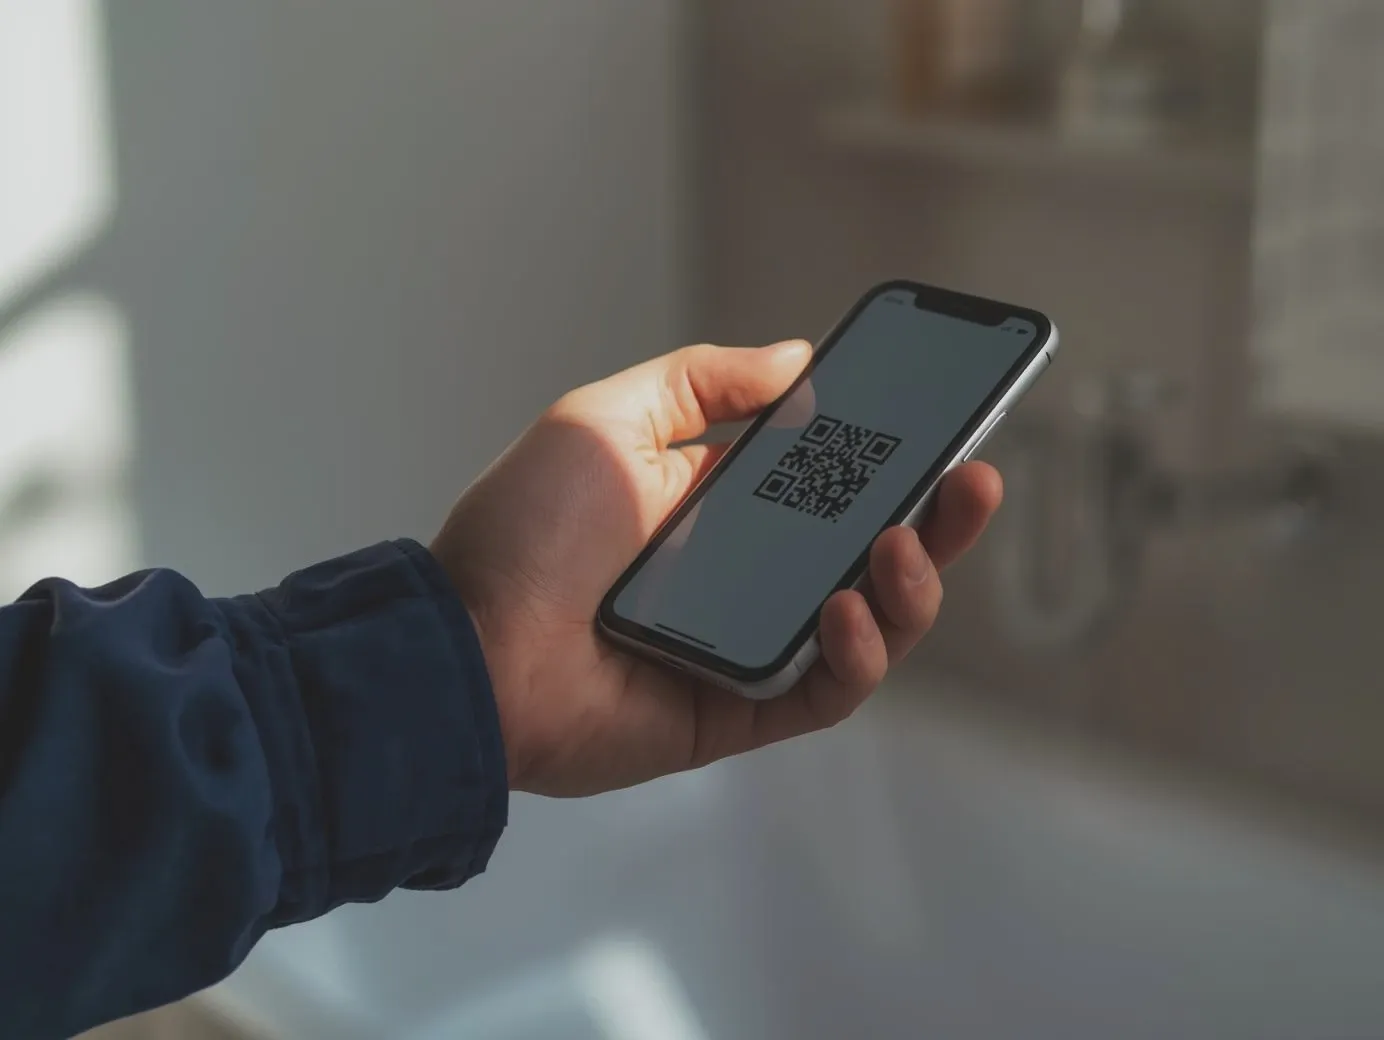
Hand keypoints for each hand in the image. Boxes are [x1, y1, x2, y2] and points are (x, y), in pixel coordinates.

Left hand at [431, 341, 1002, 797]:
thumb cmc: (522, 531)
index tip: (941, 417)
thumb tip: (798, 356)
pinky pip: (826, 691)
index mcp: (720, 504)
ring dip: (909, 584)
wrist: (466, 645)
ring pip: (868, 623)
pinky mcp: (740, 709)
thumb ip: (704, 382)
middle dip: (934, 517)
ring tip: (903, 543)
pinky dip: (856, 655)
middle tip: (971, 478)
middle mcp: (745, 574)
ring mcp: (748, 644)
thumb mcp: (608, 420)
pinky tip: (848, 610)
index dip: (892, 452)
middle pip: (869, 550)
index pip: (831, 479)